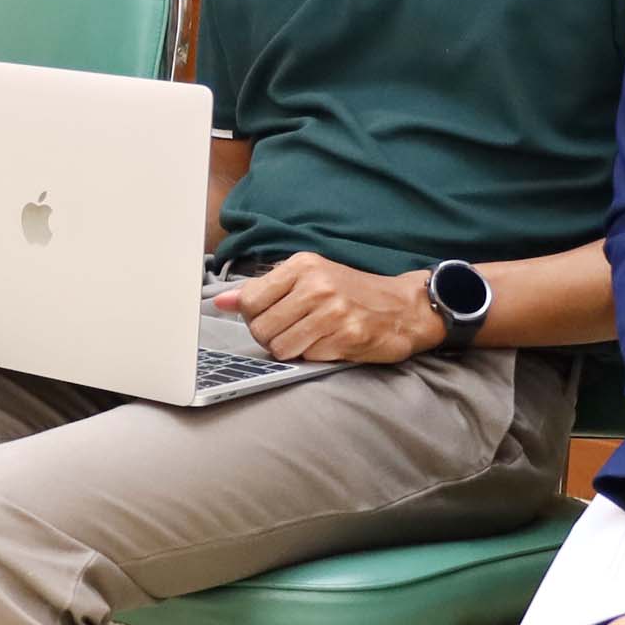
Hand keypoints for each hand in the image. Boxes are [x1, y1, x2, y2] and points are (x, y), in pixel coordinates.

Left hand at [215, 253, 443, 364]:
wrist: (403, 307)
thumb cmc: (351, 292)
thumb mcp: (308, 279)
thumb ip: (264, 290)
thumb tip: (221, 302)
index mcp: (302, 266)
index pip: (250, 300)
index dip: (253, 318)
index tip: (269, 318)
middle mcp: (316, 286)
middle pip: (261, 329)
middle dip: (271, 338)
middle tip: (292, 332)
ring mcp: (332, 312)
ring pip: (281, 348)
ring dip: (292, 350)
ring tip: (311, 338)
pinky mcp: (346, 337)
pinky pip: (308, 357)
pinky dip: (314, 356)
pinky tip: (330, 344)